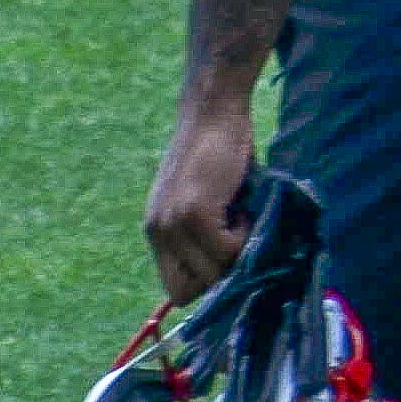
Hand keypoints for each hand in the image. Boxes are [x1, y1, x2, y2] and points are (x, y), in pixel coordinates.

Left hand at [143, 99, 257, 303]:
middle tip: (236, 239)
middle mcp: (158, 232)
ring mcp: (174, 223)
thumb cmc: (216, 153)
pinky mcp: (195, 213)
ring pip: (213, 273)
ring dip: (236, 252)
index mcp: (156, 232)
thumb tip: (230, 277)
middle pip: (193, 289)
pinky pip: (227, 250)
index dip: (205, 282)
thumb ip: (204, 238)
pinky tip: (242, 208)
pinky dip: (244, 235)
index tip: (226, 259)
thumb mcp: (200, 203)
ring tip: (240, 217)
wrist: (213, 111)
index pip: (174, 289)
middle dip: (222, 272)